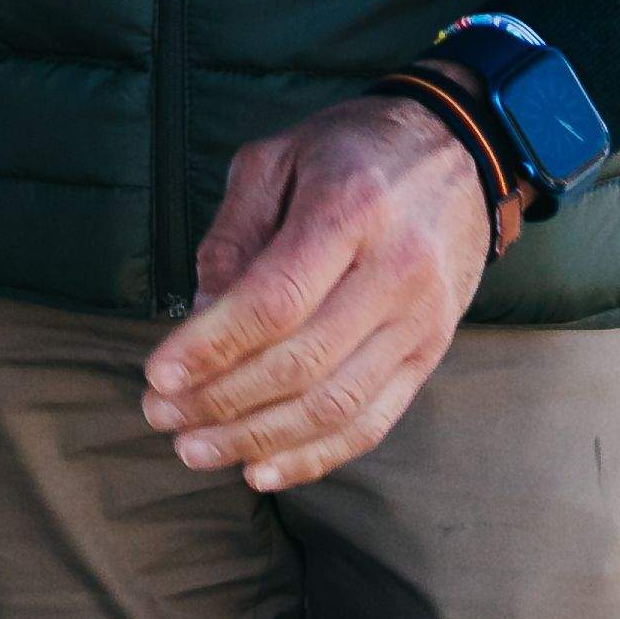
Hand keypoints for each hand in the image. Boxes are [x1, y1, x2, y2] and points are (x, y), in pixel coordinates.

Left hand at [138, 93, 504, 492]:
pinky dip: (316, 456)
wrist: (461, 150)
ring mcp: (421, 321)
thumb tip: (200, 311)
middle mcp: (394, 271)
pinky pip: (374, 421)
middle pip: (301, 362)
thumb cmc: (352, 149)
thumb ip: (234, 231)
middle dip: (220, 400)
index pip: (276, 299)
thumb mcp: (279, 156)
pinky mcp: (431, 353)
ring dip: (258, 438)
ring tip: (194, 449)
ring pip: (336, 404)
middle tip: (159, 415)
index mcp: (350, 209)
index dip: (212, 346)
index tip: (158, 374)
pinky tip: (261, 469)